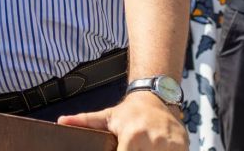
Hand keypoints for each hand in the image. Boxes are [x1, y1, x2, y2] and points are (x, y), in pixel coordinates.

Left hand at [58, 91, 186, 150]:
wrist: (157, 97)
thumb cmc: (128, 112)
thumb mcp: (107, 116)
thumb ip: (84, 121)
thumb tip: (60, 122)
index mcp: (130, 136)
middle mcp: (151, 141)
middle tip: (130, 148)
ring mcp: (169, 146)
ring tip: (141, 148)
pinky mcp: (183, 147)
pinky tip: (157, 149)